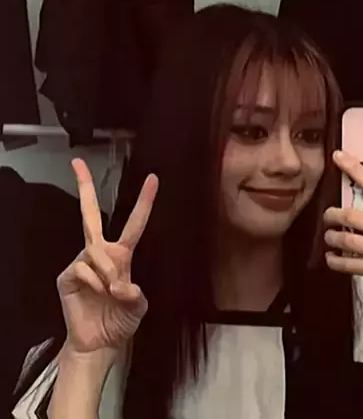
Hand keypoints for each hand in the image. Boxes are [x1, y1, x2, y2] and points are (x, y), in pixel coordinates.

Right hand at [56, 159, 158, 353]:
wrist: (100, 342)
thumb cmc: (120, 320)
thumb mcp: (138, 306)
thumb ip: (135, 294)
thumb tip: (122, 283)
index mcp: (121, 255)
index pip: (134, 223)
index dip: (144, 202)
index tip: (153, 178)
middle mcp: (101, 252)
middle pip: (90, 215)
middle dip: (84, 188)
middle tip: (77, 163)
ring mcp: (82, 261)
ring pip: (95, 250)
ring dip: (107, 272)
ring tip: (111, 292)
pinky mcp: (67, 275)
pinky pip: (82, 268)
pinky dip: (93, 282)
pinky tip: (95, 294)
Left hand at [323, 150, 362, 323]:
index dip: (354, 170)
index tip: (340, 159)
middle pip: (354, 216)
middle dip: (333, 214)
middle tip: (328, 214)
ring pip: (348, 240)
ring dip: (332, 236)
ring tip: (329, 235)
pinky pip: (352, 265)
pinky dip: (336, 261)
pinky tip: (332, 258)